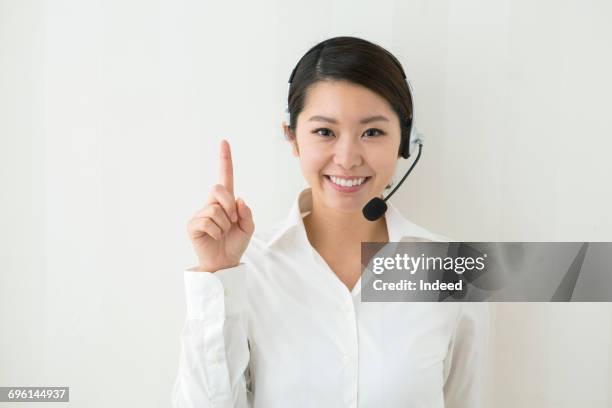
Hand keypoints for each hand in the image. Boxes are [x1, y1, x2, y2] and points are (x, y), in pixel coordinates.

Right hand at [187, 139, 254, 271]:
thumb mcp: (248, 228)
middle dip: (229, 205)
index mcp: (226, 201)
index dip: (225, 160)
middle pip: (218, 189)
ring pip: (215, 209)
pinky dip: (216, 232)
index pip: (225, 177)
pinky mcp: (192, 225)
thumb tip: (239, 200)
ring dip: (225, 224)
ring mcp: (200, 213)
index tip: (224, 142)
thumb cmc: (235, 243)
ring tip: (223, 233)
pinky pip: (207, 221)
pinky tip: (214, 237)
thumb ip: (247, 213)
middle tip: (233, 221)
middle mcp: (211, 204)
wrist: (226, 262)